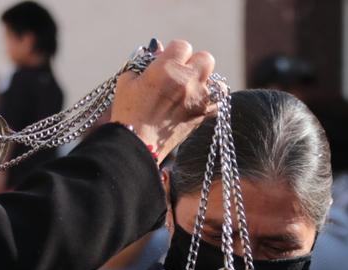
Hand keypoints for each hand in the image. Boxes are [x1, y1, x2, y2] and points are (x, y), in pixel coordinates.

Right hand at [110, 39, 215, 161]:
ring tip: (192, 91)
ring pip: (216, 80)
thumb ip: (144, 62)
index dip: (174, 53)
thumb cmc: (128, 113)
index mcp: (167, 68)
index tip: (168, 63)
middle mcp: (187, 80)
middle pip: (206, 58)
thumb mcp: (128, 81)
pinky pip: (219, 102)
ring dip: (205, 82)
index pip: (182, 46)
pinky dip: (213, 101)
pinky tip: (200, 103)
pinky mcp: (203, 116)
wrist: (137, 144)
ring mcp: (199, 99)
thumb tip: (158, 49)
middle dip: (194, 64)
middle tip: (183, 75)